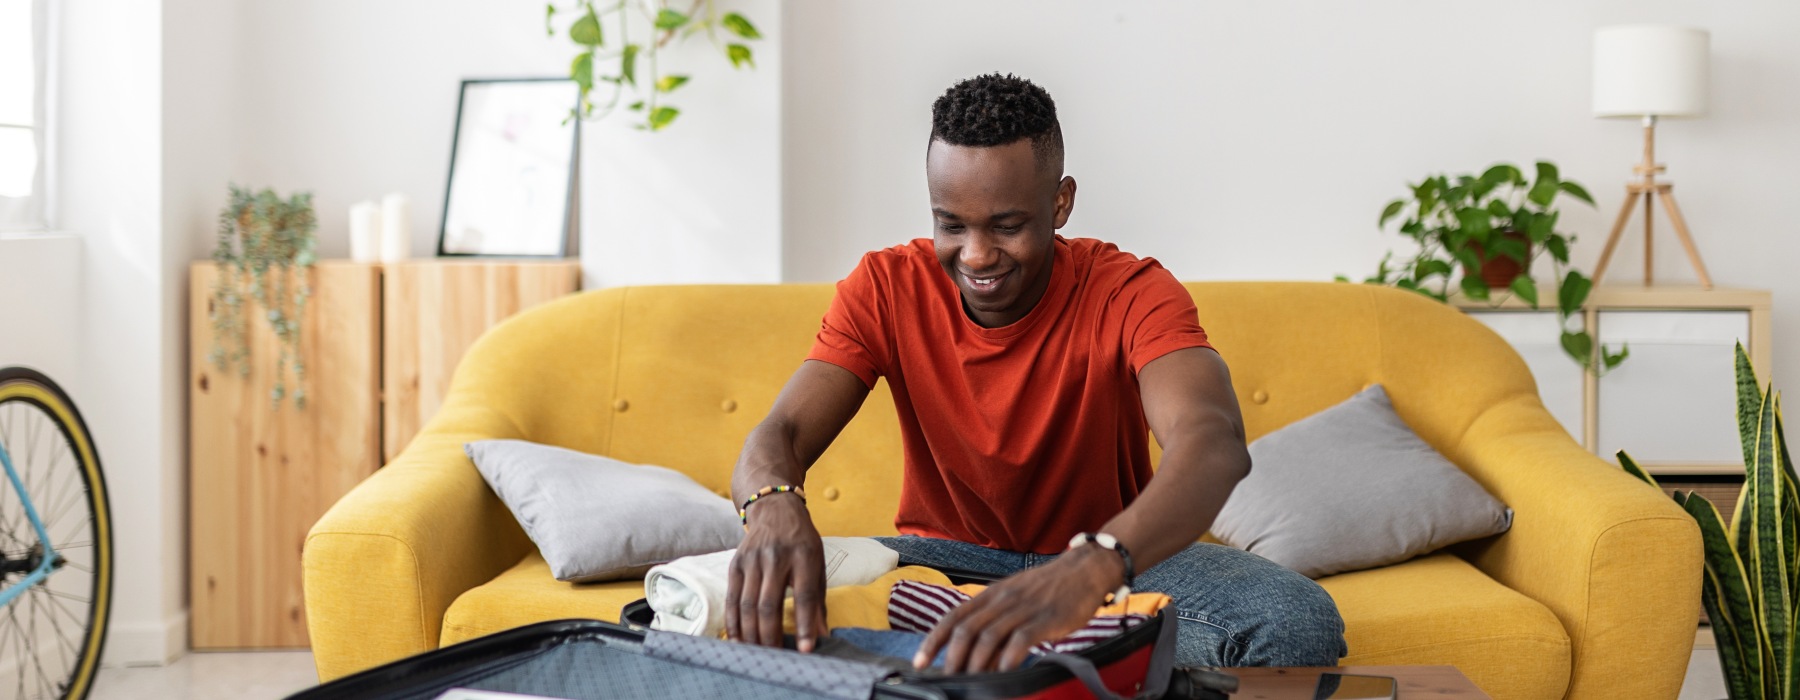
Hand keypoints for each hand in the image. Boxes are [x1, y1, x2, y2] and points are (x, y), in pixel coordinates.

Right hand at [725, 495, 827, 651]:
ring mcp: (752, 559)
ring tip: (758, 654)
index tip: (804, 650)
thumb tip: (820, 635)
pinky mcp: (735, 563)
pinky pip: (732, 598)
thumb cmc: (801, 542)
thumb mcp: (818, 563)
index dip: (804, 625)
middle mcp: (776, 556)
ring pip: (747, 604)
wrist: (774, 509)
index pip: (804, 595)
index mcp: (804, 556)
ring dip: (752, 634)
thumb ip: (818, 600)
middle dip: (771, 636)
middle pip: (769, 604)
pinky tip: (738, 640)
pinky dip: (734, 623)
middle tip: (776, 659)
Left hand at [916, 545, 1121, 672]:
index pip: (954, 617)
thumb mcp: (1014, 596)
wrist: (1084, 570)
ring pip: (989, 637)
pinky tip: (1004, 674)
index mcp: (991, 594)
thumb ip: (994, 619)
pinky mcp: (1046, 619)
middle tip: (948, 679)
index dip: (934, 640)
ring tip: (972, 682)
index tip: (920, 662)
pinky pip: (1020, 640)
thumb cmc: (1047, 588)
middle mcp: (1002, 600)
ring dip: (976, 663)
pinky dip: (1008, 659)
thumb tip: (976, 653)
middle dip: (953, 658)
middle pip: (967, 629)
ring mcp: (1023, 609)